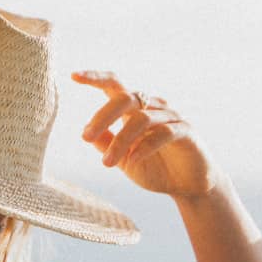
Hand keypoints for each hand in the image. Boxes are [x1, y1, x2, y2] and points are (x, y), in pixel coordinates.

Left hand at [72, 70, 216, 200]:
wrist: (187, 186)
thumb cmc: (155, 168)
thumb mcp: (124, 160)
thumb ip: (108, 145)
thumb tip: (87, 133)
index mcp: (135, 110)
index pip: (114, 86)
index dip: (96, 78)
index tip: (74, 75)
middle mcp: (153, 107)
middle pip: (126, 98)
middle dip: (103, 116)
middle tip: (85, 137)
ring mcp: (171, 117)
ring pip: (142, 118)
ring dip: (121, 140)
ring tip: (107, 163)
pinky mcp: (186, 131)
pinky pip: (163, 132)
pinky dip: (145, 146)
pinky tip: (133, 159)